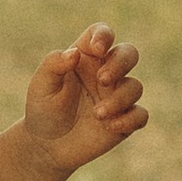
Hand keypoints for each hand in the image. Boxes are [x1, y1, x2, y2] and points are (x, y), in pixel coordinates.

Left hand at [19, 23, 146, 174]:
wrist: (46, 146)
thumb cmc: (43, 109)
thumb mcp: (41, 85)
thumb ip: (54, 64)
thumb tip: (74, 53)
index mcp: (86, 58)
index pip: (102, 34)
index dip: (104, 36)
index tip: (97, 49)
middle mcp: (105, 73)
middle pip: (129, 54)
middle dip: (121, 63)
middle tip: (102, 79)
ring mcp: (117, 96)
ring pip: (135, 87)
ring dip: (119, 99)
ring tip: (97, 114)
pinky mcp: (125, 120)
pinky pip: (140, 115)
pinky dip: (129, 119)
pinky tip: (110, 126)